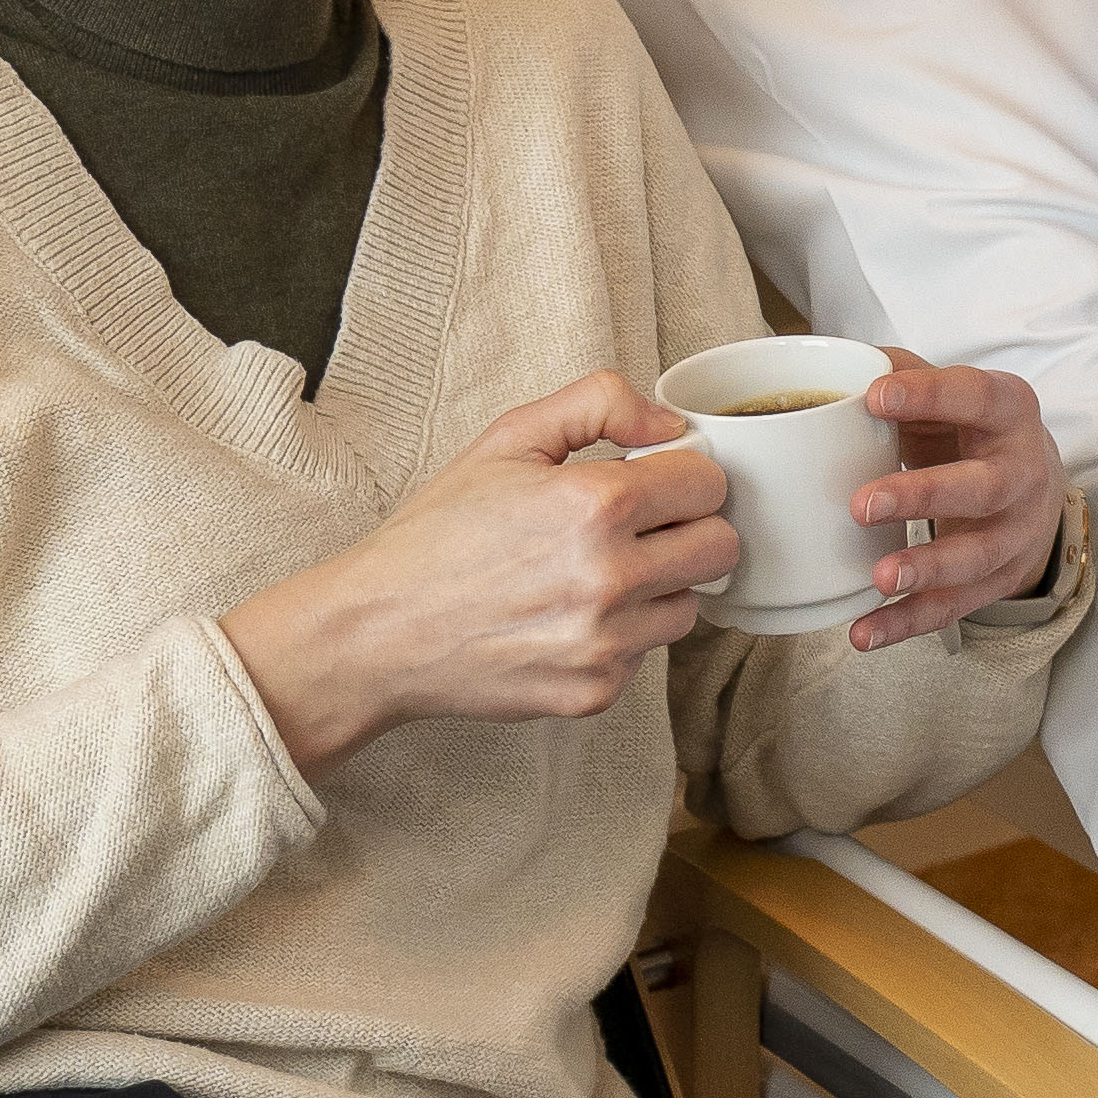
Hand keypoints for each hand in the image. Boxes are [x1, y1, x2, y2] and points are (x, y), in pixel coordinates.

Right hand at [221, 372, 733, 775]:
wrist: (376, 632)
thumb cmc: (437, 534)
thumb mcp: (508, 439)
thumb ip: (599, 404)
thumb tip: (670, 425)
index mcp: (595, 505)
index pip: (708, 483)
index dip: (683, 474)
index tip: (656, 480)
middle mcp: (611, 579)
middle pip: (721, 547)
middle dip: (690, 527)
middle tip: (641, 525)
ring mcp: (606, 644)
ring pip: (691, 604)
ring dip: (660, 585)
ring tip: (596, 573)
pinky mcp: (595, 693)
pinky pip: (647, 654)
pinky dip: (622, 634)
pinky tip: (568, 617)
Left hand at [843, 361, 1072, 653]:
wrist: (1036, 489)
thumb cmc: (974, 432)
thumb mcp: (954, 394)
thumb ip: (903, 372)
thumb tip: (843, 361)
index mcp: (1010, 411)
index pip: (975, 397)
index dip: (929, 397)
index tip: (873, 398)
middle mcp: (1024, 472)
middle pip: (984, 487)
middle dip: (925, 496)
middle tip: (863, 504)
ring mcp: (1017, 532)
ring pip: (978, 556)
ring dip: (928, 568)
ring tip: (879, 578)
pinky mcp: (1000, 579)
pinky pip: (955, 606)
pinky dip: (909, 623)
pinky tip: (864, 632)